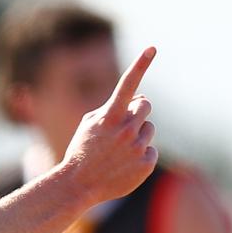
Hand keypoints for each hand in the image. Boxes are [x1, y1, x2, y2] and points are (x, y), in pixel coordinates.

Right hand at [60, 47, 157, 205]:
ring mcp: (137, 147)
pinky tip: (124, 164)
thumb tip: (141, 99)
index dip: (141, 64)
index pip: (128, 85)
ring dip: (137, 135)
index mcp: (110, 117)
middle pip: (145, 106)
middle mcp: (126, 129)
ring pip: (148, 129)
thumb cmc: (82, 149)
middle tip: (124, 124)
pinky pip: (151, 150)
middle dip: (138, 110)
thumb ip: (113, 108)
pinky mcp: (146, 164)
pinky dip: (140, 155)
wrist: (79, 184)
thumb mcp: (90, 124)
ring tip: (118, 150)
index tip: (152, 47)